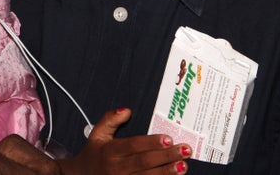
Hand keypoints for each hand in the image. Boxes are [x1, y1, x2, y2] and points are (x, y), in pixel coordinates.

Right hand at [56, 108, 190, 174]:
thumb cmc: (94, 154)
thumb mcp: (97, 133)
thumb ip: (110, 119)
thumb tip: (127, 110)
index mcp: (110, 151)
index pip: (133, 145)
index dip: (151, 142)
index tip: (168, 138)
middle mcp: (117, 168)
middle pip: (145, 162)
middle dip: (166, 156)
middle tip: (184, 150)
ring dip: (167, 172)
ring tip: (183, 165)